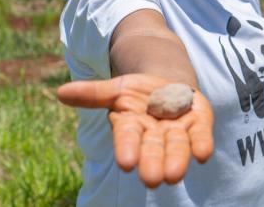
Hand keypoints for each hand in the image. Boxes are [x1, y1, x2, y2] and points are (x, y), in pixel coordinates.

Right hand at [57, 74, 213, 187]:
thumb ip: (93, 93)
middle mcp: (154, 133)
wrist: (170, 85)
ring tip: (174, 175)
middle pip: (153, 149)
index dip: (127, 149)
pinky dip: (202, 144)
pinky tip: (203, 154)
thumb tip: (60, 93)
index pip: (127, 138)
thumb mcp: (117, 88)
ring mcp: (177, 130)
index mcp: (131, 125)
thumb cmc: (139, 93)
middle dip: (153, 163)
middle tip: (152, 179)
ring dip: (177, 160)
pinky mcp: (199, 124)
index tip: (126, 163)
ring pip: (176, 147)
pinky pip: (201, 136)